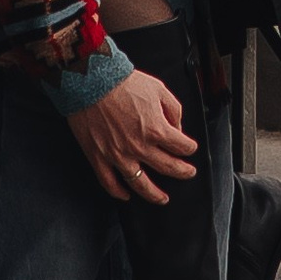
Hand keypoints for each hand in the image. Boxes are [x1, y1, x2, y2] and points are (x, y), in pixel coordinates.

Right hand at [67, 66, 198, 205]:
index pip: (182, 146)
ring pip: (141, 184)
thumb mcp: (158, 89)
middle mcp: (139, 147)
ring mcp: (118, 155)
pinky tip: (126, 195)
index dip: (189, 147)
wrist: (91, 81)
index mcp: (156, 129)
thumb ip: (174, 110)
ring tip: (163, 198)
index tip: (189, 147)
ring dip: (155, 195)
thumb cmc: (123, 82)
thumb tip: (177, 127)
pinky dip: (119, 192)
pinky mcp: (98, 157)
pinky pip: (110, 182)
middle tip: (188, 173)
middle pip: (168, 168)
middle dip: (183, 172)